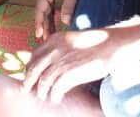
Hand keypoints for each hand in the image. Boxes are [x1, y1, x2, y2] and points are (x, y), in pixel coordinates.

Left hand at [23, 20, 139, 103]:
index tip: (30, 76)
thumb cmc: (96, 43)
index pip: (34, 56)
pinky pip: (56, 88)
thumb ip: (60, 48)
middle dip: (28, 81)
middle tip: (27, 90)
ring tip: (44, 97)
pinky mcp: (70, 73)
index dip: (30, 68)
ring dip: (41, 91)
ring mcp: (61, 61)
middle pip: (33, 69)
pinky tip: (57, 98)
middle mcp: (54, 50)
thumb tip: (53, 62)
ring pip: (43, 81)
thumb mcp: (72, 40)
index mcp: (53, 40)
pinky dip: (54, 95)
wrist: (112, 43)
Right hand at [33, 0, 93, 42]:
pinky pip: (50, 2)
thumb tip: (64, 22)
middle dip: (43, 24)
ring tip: (49, 32)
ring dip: (48, 19)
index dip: (39, 23)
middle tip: (44, 39)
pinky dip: (52, 11)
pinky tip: (55, 18)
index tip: (39, 35)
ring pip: (46, 7)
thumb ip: (68, 6)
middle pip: (42, 10)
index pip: (40, 10)